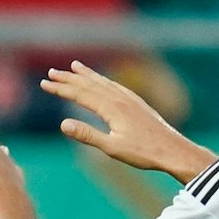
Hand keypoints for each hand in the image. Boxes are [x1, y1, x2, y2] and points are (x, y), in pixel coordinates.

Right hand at [39, 61, 215, 183]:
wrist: (173, 150)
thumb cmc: (144, 153)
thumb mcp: (112, 148)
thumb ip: (87, 135)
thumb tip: (62, 123)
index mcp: (111, 108)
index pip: (80, 94)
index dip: (61, 88)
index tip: (44, 83)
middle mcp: (120, 99)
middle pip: (89, 85)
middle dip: (69, 78)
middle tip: (51, 72)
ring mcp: (130, 99)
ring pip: (103, 83)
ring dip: (87, 75)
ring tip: (75, 66)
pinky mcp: (137, 103)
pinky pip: (116, 86)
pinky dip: (104, 80)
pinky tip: (103, 81)